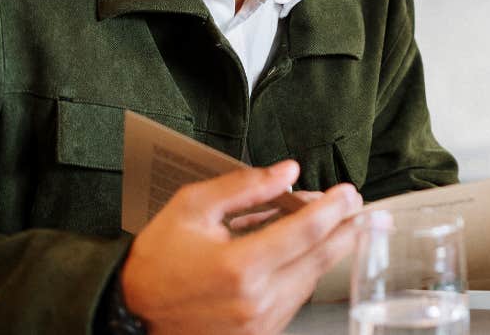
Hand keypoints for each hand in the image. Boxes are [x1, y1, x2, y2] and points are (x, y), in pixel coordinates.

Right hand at [121, 160, 361, 334]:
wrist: (128, 313)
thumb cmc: (156, 260)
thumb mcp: (191, 208)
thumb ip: (244, 187)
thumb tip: (288, 171)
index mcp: (239, 267)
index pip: (306, 233)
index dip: (334, 209)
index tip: (349, 192)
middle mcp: (254, 301)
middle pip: (319, 259)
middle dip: (347, 229)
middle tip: (361, 209)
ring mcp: (257, 325)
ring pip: (309, 280)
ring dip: (324, 251)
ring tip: (329, 225)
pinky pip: (294, 300)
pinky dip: (303, 274)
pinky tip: (301, 254)